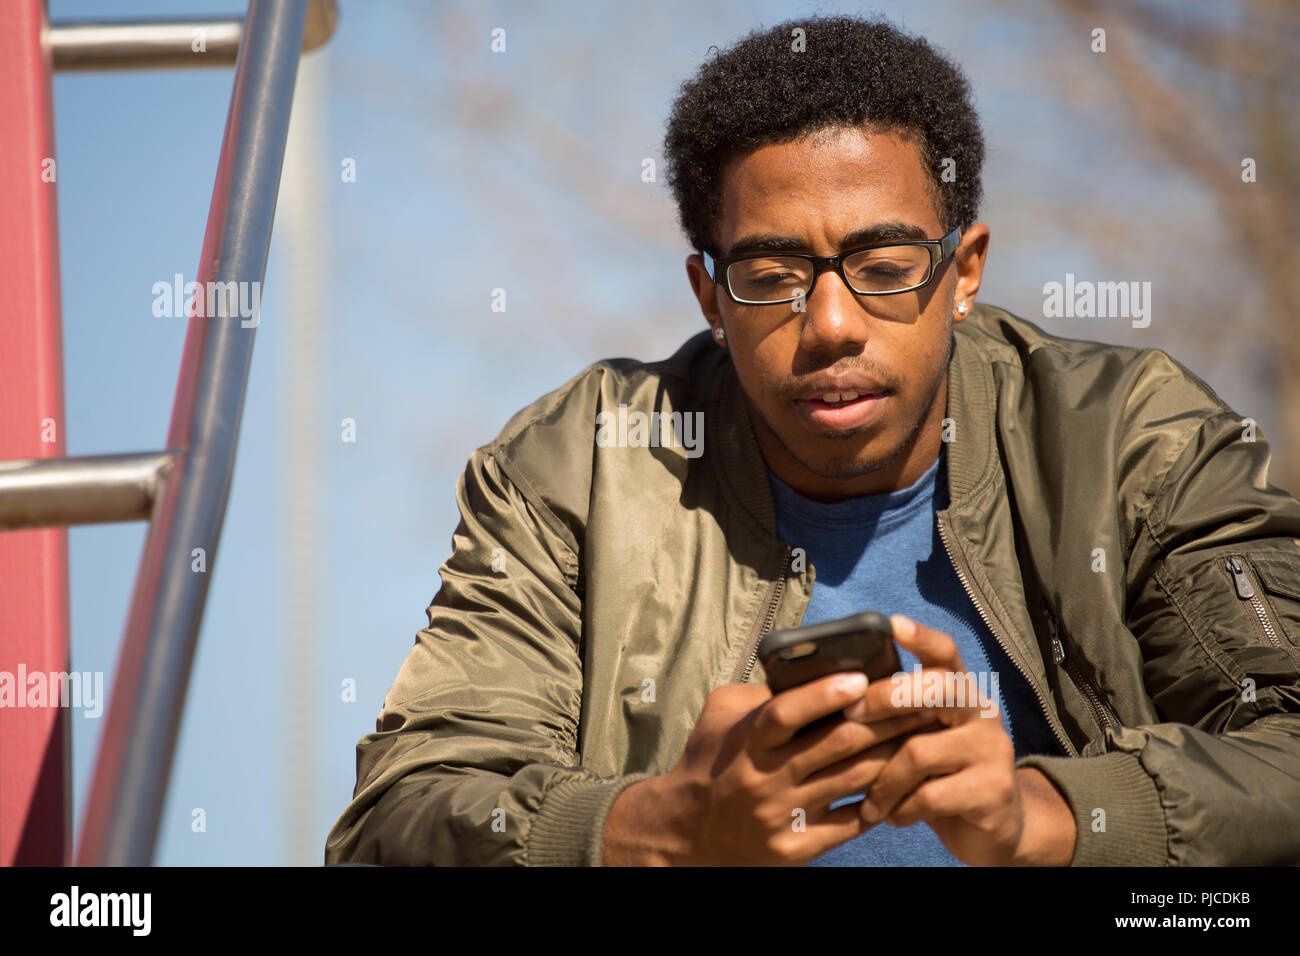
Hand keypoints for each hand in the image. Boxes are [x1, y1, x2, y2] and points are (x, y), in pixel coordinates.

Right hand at [602, 670, 936, 864]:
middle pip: (835, 744)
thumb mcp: (719, 717)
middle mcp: (766, 778)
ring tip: (921, 732)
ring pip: (853, 779)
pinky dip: (879, 800)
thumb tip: (805, 671)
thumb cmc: (708, 762)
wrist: (685, 834)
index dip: (822, 694)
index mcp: (746, 742)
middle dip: (881, 719)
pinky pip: (851, 823)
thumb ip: (759, 694)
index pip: (785, 714)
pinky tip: (902, 780)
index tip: (858, 678)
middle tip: (916, 698)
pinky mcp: (798, 847)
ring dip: (892, 754)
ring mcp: (783, 816)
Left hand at [843, 614, 1076, 865]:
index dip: (921, 637)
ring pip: (919, 751)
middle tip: (848, 715)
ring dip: (882, 779)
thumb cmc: (940, 775)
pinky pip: (930, 795)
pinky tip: (891, 816)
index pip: (945, 653)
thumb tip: (838, 696)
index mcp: (962, 692)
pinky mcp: (993, 791)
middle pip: (934, 688)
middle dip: (884, 698)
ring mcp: (993, 749)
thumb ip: (898, 716)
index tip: (892, 624)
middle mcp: (982, 712)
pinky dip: (901, 808)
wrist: (994, 827)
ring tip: (867, 800)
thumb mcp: (922, 738)